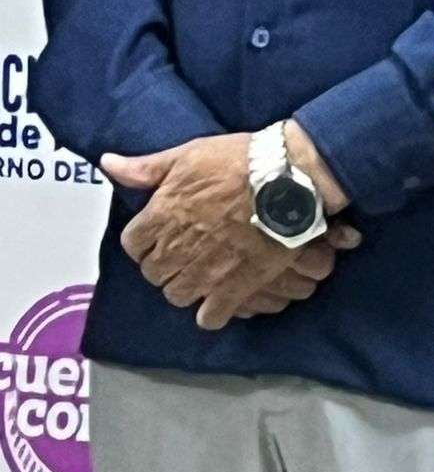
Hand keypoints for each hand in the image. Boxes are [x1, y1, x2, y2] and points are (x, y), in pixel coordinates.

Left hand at [102, 134, 361, 329]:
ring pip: (177, 295)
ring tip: (202, 271)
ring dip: (185, 285)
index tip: (160, 232)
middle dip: (165, 263)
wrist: (287, 178)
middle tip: (184, 250)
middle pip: (153, 272)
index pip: (133, 243)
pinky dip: (211, 312)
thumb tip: (108, 164)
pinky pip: (209, 317)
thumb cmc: (239, 160)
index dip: (146, 238)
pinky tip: (220, 298)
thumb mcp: (188, 154)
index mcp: (161, 215)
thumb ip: (145, 167)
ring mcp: (204, 271)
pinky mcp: (234, 287)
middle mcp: (176, 248)